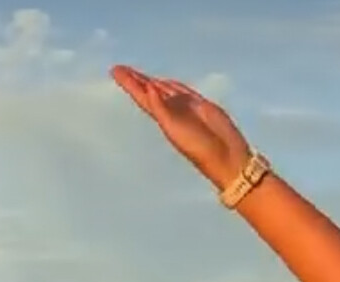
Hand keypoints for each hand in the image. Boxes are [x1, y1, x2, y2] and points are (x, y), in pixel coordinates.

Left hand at [111, 66, 249, 188]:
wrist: (223, 155)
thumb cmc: (197, 146)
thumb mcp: (175, 128)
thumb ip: (161, 108)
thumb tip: (149, 87)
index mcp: (162, 118)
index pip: (142, 96)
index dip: (129, 84)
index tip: (115, 71)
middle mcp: (171, 111)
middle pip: (149, 91)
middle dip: (135, 80)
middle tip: (119, 69)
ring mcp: (185, 108)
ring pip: (164, 89)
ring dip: (150, 82)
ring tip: (137, 74)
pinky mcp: (199, 105)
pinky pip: (181, 91)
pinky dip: (171, 85)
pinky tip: (162, 82)